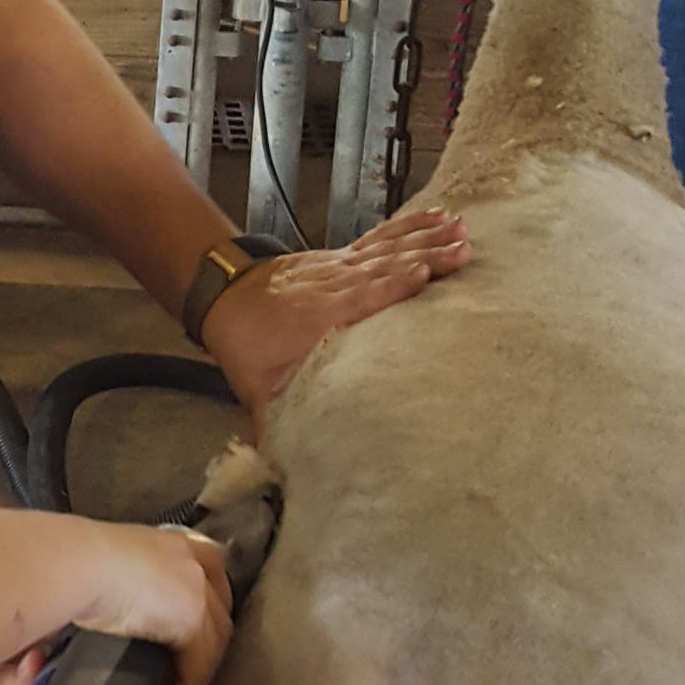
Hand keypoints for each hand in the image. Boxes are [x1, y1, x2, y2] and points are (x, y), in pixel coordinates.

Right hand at [78, 523, 232, 684]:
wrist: (70, 564)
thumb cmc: (68, 563)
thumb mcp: (106, 566)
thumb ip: (120, 585)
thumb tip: (101, 620)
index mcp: (170, 542)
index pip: (207, 567)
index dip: (206, 600)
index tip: (194, 628)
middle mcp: (190, 561)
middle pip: (220, 609)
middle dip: (208, 643)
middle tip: (184, 675)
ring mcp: (196, 588)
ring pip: (214, 644)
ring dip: (194, 678)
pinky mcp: (192, 620)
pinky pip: (197, 671)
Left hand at [199, 207, 470, 425]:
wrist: (222, 296)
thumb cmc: (245, 343)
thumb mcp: (252, 386)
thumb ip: (269, 423)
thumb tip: (275, 467)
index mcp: (316, 316)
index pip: (359, 297)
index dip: (390, 286)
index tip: (423, 275)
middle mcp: (332, 286)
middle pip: (383, 268)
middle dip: (424, 257)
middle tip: (463, 249)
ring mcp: (339, 268)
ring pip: (386, 250)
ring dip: (424, 238)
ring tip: (460, 228)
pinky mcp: (344, 259)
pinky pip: (380, 239)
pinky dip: (408, 227)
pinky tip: (436, 217)